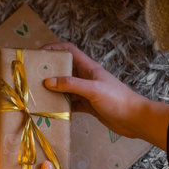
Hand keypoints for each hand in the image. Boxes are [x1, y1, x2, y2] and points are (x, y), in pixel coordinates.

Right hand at [42, 42, 168, 149]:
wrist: (135, 119)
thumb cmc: (117, 100)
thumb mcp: (93, 90)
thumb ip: (70, 84)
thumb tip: (47, 81)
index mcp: (89, 68)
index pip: (69, 51)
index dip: (54, 48)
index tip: (39, 53)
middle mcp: (86, 78)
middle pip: (64, 69)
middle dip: (49, 71)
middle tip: (33, 76)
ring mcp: (86, 92)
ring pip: (65, 88)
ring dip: (53, 90)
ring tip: (38, 94)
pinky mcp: (88, 106)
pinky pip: (70, 103)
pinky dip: (61, 106)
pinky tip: (52, 110)